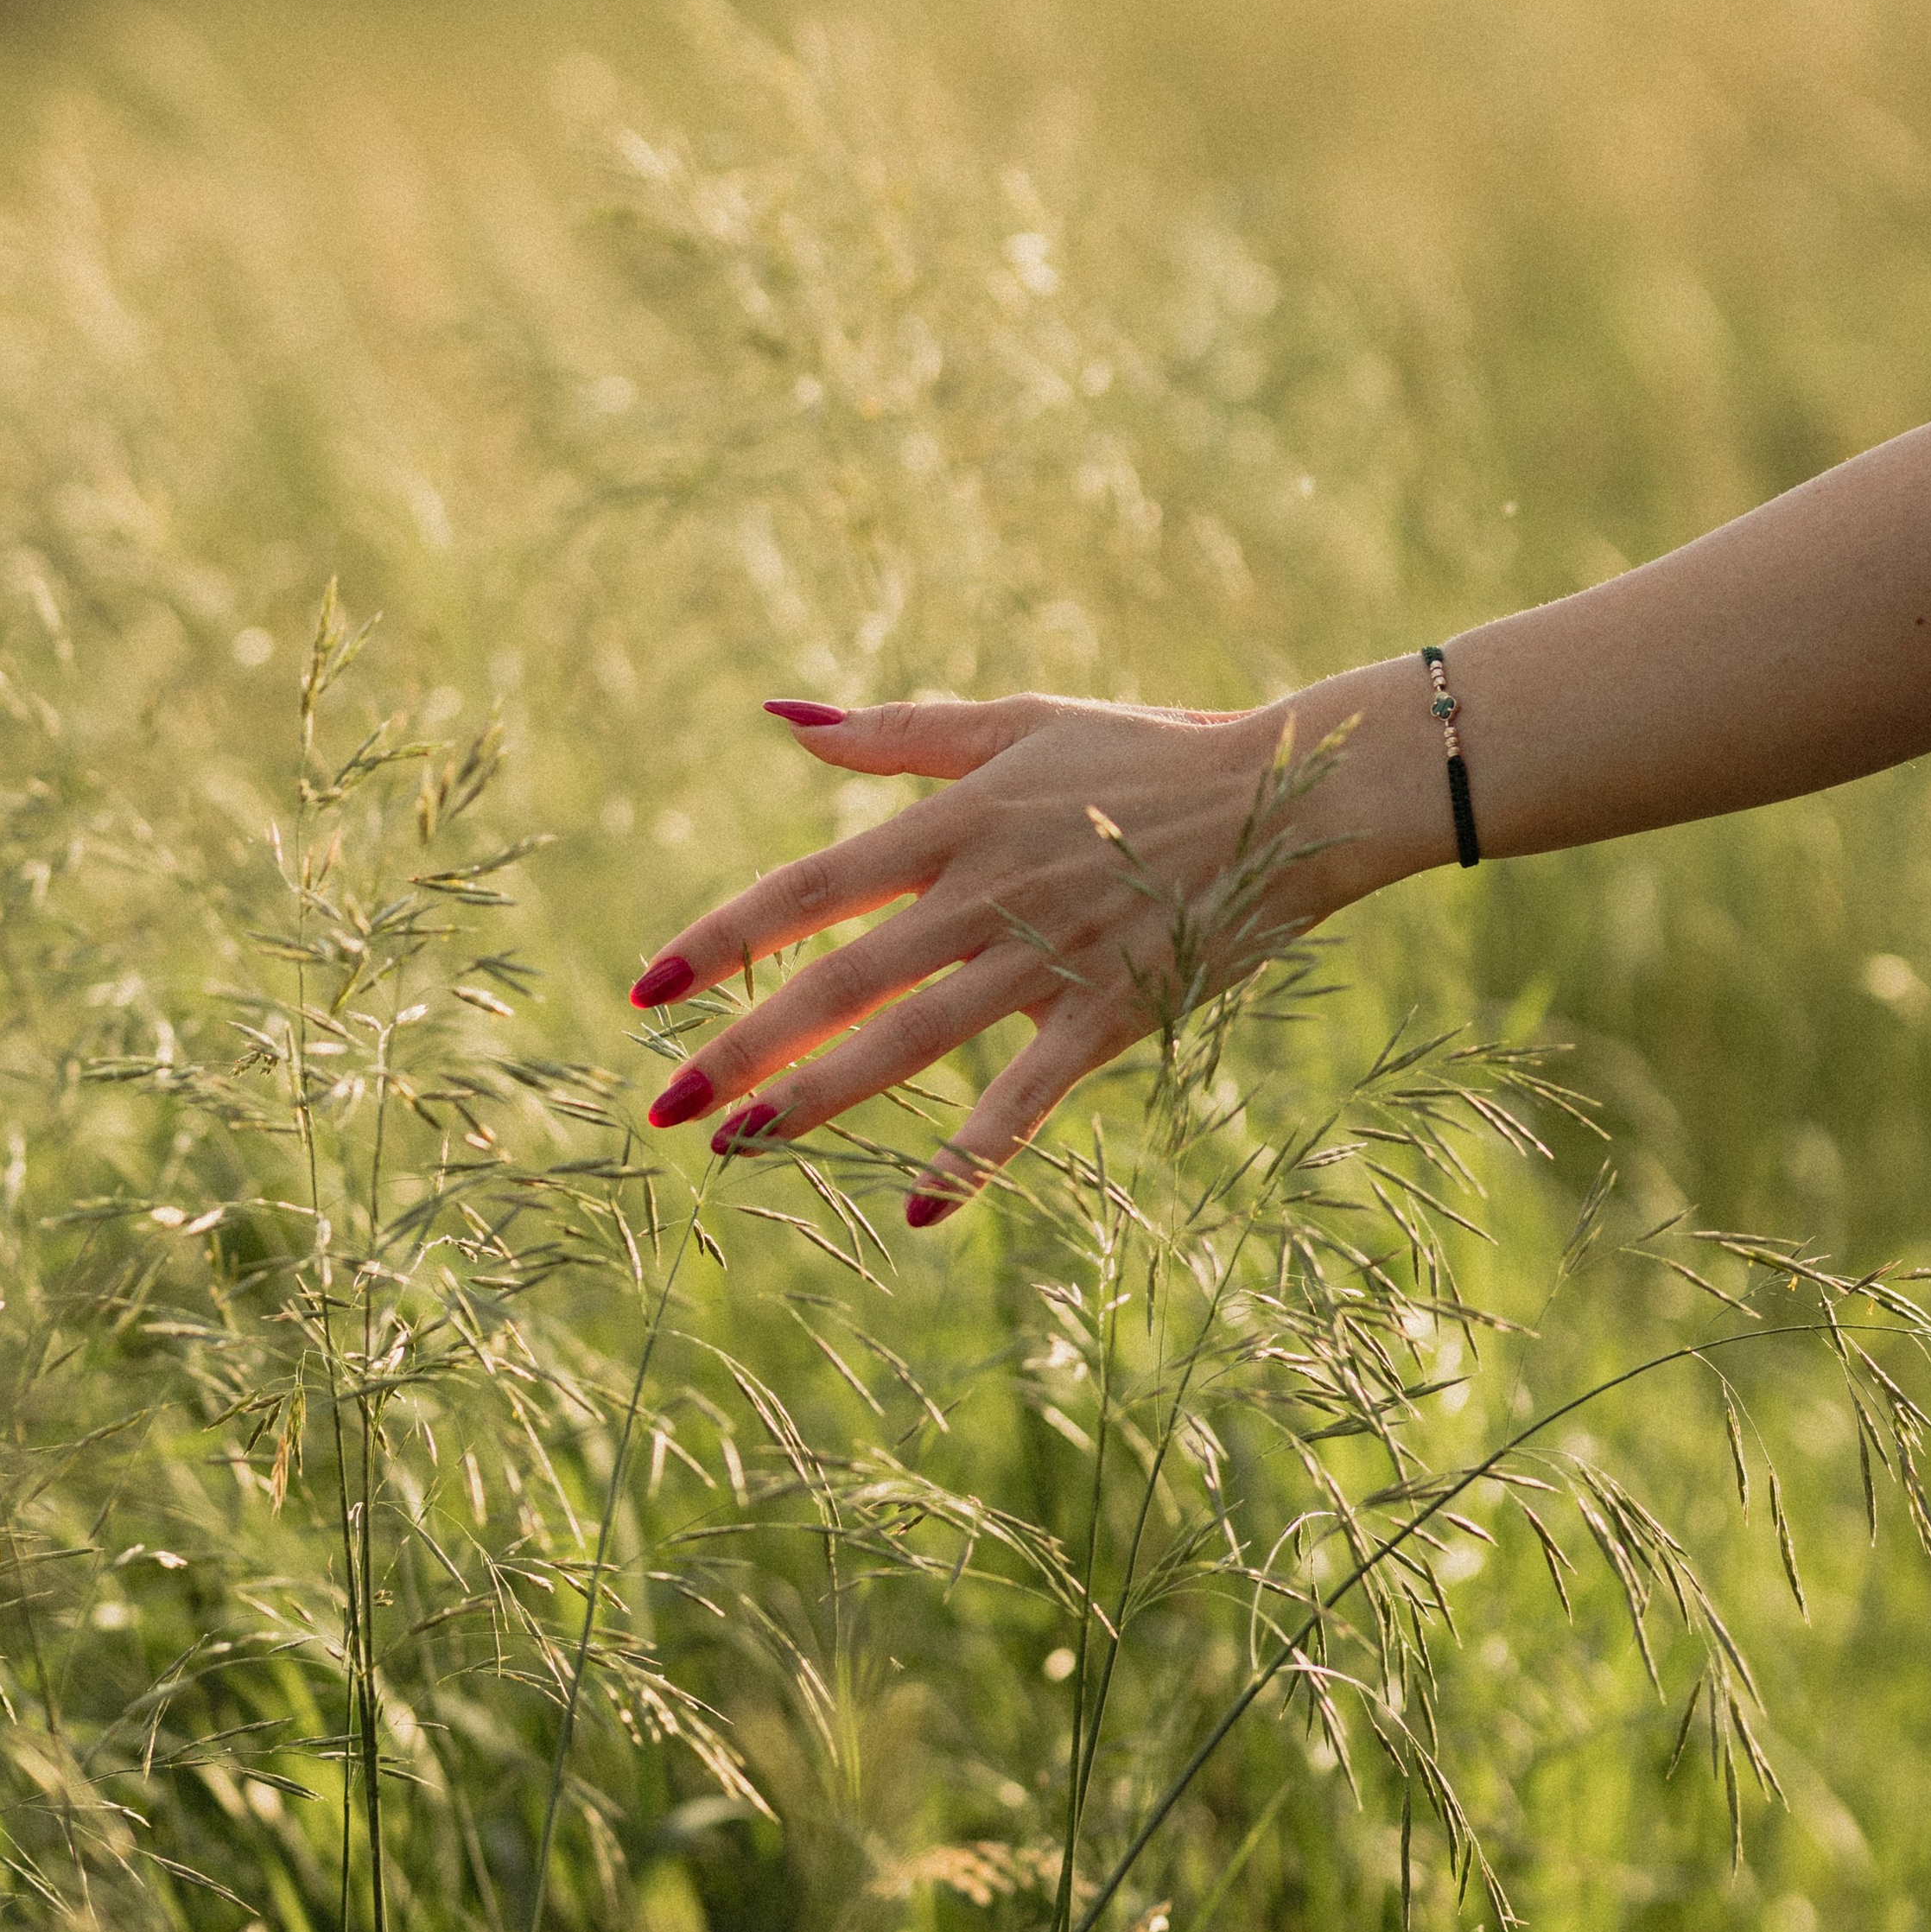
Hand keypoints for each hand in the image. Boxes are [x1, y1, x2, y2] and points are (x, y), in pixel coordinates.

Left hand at [627, 660, 1452, 1222]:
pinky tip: (918, 1214)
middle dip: (743, 1048)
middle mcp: (985, 896)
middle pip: (841, 982)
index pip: (810, 889)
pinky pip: (1029, 1097)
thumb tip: (777, 718)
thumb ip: (894, 732)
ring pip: (912, 1042)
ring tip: (737, 1147)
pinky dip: (974, 1155)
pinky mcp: (1109, 1014)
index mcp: (955, 823)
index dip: (723, 938)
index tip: (646, 989)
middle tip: (661, 1108)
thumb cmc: (1144, 753)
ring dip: (820, 1099)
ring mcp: (1047, 961)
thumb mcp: (1016, 721)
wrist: (1283, 796)